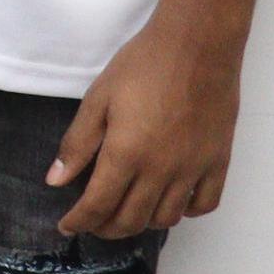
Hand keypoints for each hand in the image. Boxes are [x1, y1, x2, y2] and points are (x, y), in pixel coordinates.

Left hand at [48, 14, 242, 238]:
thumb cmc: (142, 66)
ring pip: (166, 218)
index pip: (97, 205)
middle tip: (92, 222)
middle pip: (131, 220)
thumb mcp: (97, 100)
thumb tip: (55, 181)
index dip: (78, 221)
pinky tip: (170, 201)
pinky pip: (205, 204)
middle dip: (105, 228)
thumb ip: (77, 144)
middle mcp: (161, 170)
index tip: (66, 226)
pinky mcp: (218, 161)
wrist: (197, 46)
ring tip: (127, 211)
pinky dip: (185, 211)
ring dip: (142, 222)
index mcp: (126, 154)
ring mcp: (193, 168)